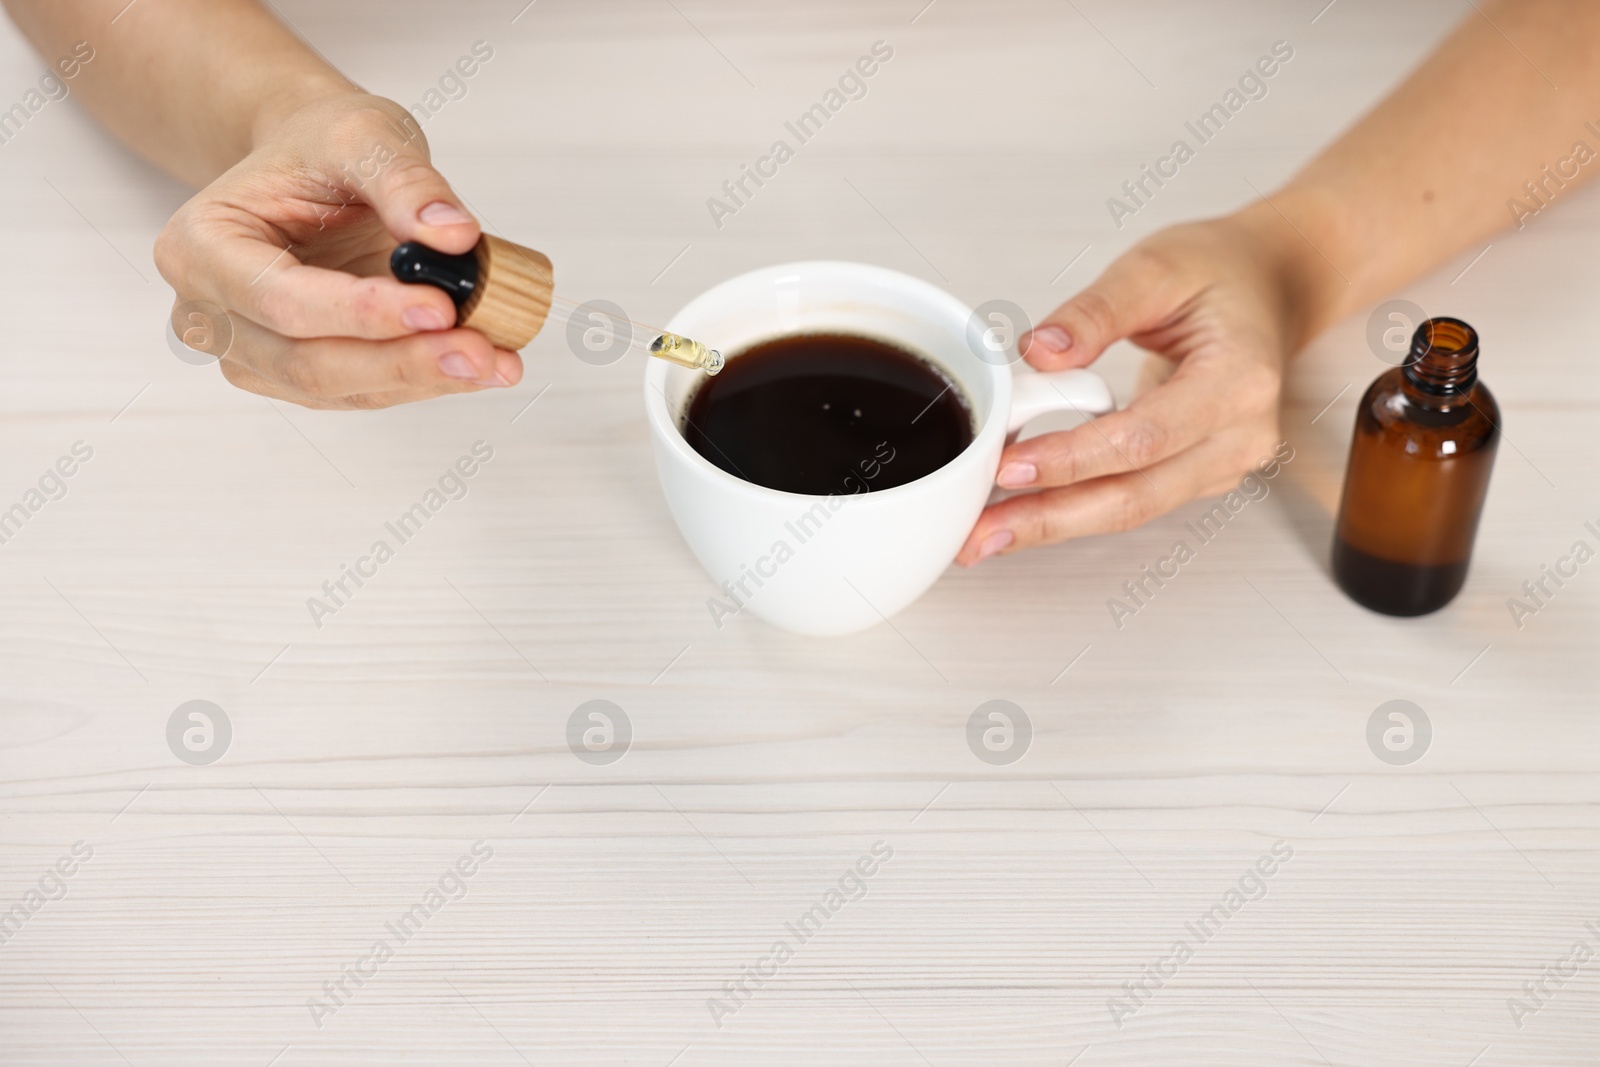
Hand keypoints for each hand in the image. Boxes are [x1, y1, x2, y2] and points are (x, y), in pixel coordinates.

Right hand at [155, 92, 521, 408]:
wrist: (314, 166)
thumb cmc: (319, 147)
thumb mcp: (362, 134)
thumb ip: (405, 181)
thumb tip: (454, 234)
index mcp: (199, 247)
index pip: (284, 301)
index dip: (363, 313)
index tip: (440, 307)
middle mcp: (212, 314)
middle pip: (309, 364)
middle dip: (402, 361)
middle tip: (481, 351)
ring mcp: (255, 355)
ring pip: (343, 389)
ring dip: (425, 379)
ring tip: (496, 358)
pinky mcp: (302, 376)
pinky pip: (368, 391)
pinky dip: (428, 379)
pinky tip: (482, 362)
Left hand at [957, 208, 1324, 564]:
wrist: (1269, 286)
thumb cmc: (1221, 273)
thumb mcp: (1156, 266)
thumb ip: (1096, 309)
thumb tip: (1041, 352)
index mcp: (1238, 381)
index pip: (1143, 436)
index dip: (1072, 458)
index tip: (1009, 466)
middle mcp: (1240, 435)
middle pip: (1135, 495)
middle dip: (1050, 517)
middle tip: (980, 532)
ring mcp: (1222, 463)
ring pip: (1130, 509)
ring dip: (1054, 524)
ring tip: (986, 535)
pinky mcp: (1197, 474)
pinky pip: (1131, 500)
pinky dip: (1073, 508)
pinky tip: (1022, 513)